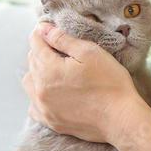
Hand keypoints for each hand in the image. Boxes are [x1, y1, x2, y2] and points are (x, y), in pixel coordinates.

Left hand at [22, 23, 142, 143]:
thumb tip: (42, 29)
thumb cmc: (110, 83)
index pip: (35, 43)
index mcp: (49, 69)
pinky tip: (52, 93)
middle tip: (61, 50)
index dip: (44, 33)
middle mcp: (41, 89)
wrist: (120, 119)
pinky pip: (33, 107)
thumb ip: (62, 38)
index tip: (53, 31)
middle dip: (43, 51)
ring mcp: (44, 108)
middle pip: (32, 62)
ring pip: (29, 83)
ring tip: (56, 71)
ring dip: (37, 73)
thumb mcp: (90, 53)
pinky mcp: (52, 122)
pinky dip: (38, 97)